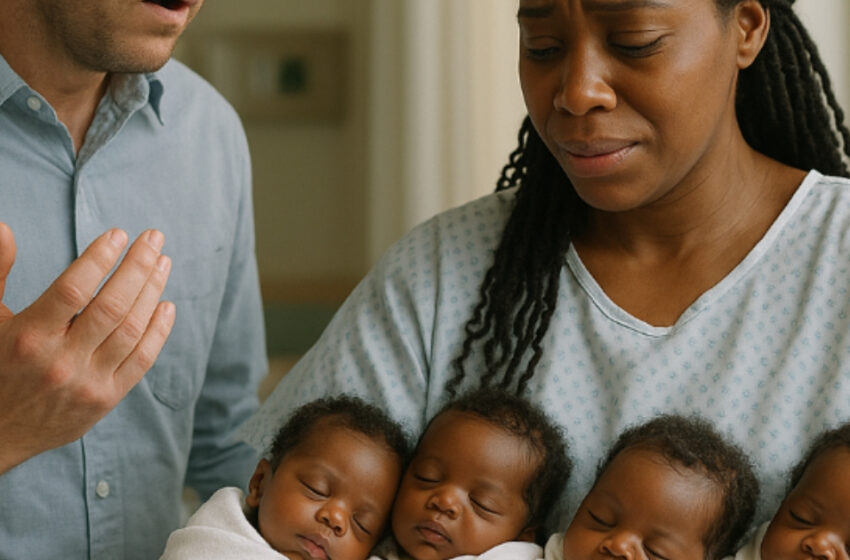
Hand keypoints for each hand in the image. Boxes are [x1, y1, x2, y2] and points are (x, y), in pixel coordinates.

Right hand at [0, 224, 175, 473]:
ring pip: (131, 330)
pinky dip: (158, 331)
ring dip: (152, 291)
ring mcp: (87, 382)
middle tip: (154, 238)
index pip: (72, 290)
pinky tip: (166, 305)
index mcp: (28, 338)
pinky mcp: (106, 399)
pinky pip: (142, 360)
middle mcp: (60, 361)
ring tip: (162, 263)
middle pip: (111, 306)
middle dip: (138, 266)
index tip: (118, 234)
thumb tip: (5, 228)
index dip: (98, 258)